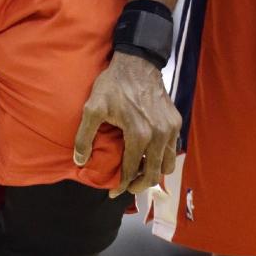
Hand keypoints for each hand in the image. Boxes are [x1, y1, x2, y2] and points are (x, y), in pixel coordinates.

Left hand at [73, 52, 180, 197]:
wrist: (138, 62)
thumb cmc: (114, 84)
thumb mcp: (93, 108)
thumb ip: (84, 137)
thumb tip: (80, 161)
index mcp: (139, 135)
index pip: (132, 171)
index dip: (122, 186)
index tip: (113, 193)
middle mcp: (159, 135)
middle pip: (153, 174)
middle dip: (140, 185)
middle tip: (128, 187)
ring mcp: (170, 129)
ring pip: (167, 164)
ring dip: (154, 172)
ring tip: (140, 172)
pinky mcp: (175, 122)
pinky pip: (172, 149)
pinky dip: (162, 157)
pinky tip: (149, 155)